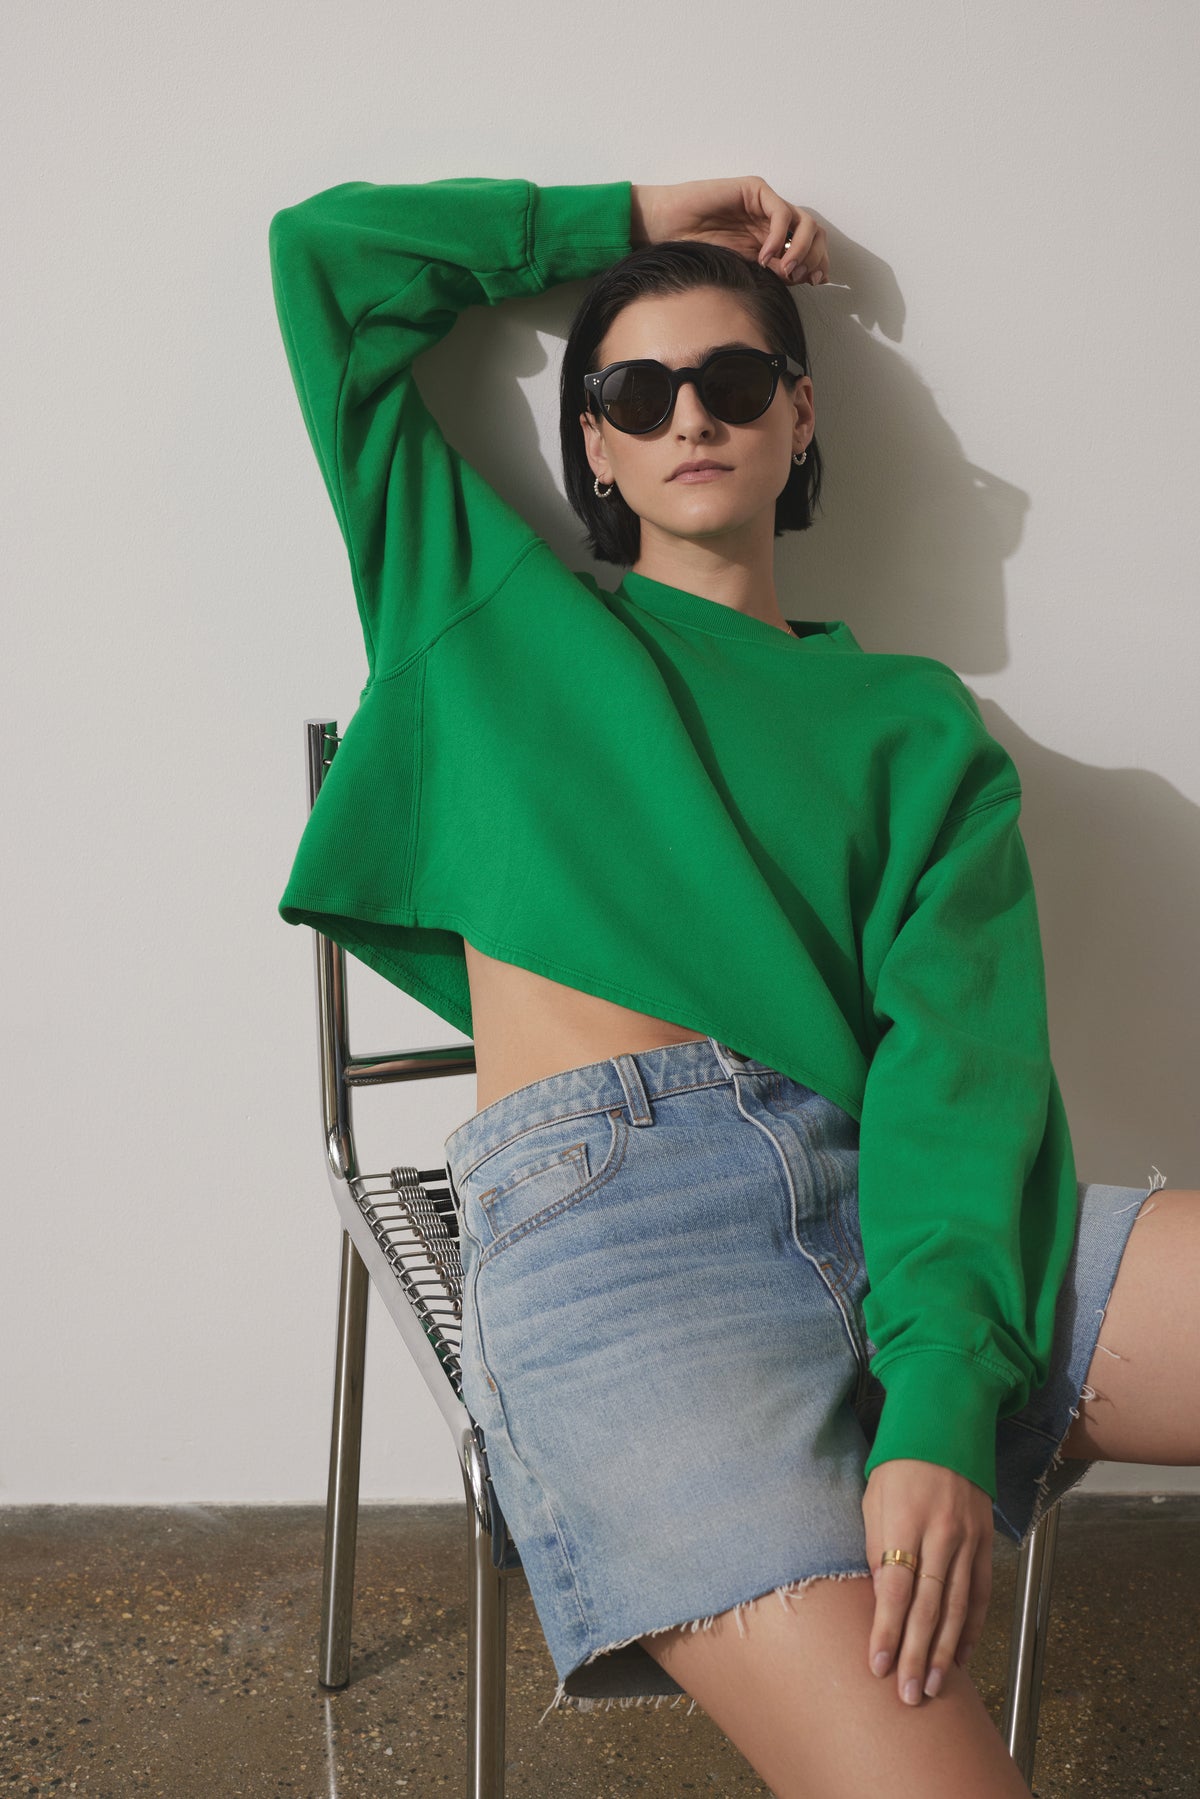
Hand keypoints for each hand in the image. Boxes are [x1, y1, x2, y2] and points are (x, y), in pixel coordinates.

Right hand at [630, 177, 828, 285]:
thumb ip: (770, 271)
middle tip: (804, 277)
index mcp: (773, 240)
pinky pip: (781, 212)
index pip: (810, 247)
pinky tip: (765, 256)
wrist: (666, 228)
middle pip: (813, 232)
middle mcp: (773, 221)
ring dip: (802, 248)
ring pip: (804, 221)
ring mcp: (765, 204)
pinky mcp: (755, 190)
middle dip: (816, 256)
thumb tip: (802, 278)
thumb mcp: (741, 268)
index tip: (817, 283)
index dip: (819, 263)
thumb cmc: (696, 250)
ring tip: (785, 270)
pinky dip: (780, 236)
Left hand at [861, 1458, 994, 1705]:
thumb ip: (877, 1548)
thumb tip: (879, 1599)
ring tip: (934, 1688)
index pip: (895, 1587)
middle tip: (908, 1695)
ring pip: (957, 1606)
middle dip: (917, 1655)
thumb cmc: (898, 1463)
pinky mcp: (986, 1542)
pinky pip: (980, 1593)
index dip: (887, 1630)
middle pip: (928, 1606)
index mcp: (907, 1521)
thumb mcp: (874, 1498)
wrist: (947, 1423)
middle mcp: (941, 1535)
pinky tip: (961, 1656)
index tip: (878, 1666)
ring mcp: (968, 1540)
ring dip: (945, 1652)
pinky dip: (971, 1628)